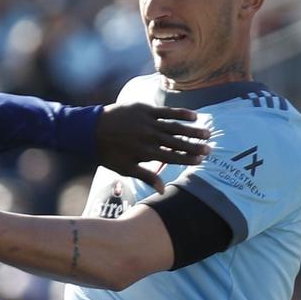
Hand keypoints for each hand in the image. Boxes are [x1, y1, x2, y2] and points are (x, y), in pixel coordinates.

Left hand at [92, 102, 210, 184]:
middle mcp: (150, 137)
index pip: (172, 157)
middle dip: (195, 146)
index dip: (188, 158)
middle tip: (210, 148)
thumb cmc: (108, 153)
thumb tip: (162, 190)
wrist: (90, 130)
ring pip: (175, 127)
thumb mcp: (125, 168)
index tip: (201, 160)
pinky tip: (194, 116)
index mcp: (146, 153)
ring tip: (207, 133)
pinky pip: (167, 111)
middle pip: (177, 142)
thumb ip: (146, 177)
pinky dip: (181, 113)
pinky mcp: (145, 109)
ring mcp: (148, 122)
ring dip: (193, 130)